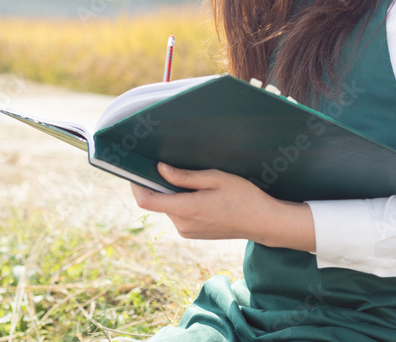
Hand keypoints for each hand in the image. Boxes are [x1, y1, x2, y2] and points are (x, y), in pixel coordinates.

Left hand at [130, 162, 315, 249]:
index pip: (147, 200)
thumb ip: (185, 176)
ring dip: (172, 192)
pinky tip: (198, 191)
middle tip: (166, 163)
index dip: (135, 184)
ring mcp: (187, 232)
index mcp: (186, 210)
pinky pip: (178, 213)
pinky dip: (180, 201)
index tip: (133, 168)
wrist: (262, 222)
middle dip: (158, 183)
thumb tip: (159, 169)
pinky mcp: (192, 233)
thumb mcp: (215, 178)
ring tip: (191, 177)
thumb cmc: (242, 196)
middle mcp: (182, 225)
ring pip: (168, 206)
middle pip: (158, 201)